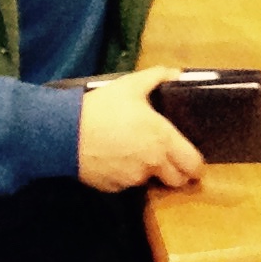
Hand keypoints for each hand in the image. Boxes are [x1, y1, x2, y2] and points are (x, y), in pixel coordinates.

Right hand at [77, 67, 203, 191]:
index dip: (196, 164)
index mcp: (163, 139)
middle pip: (178, 180)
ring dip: (151, 172)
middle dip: (178, 172)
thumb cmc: (102, 107)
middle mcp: (152, 163)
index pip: (193, 165)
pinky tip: (118, 158)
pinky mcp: (114, 188)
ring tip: (139, 153)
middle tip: (171, 160)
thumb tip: (177, 73)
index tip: (192, 159)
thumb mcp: (131, 84)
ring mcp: (132, 179)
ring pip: (152, 181)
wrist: (64, 134)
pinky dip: (128, 175)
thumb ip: (158, 76)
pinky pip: (129, 184)